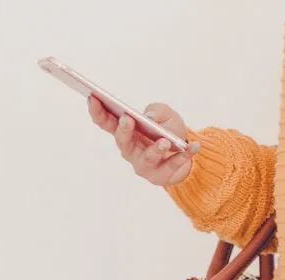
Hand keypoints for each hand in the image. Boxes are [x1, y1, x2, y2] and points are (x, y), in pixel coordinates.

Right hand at [86, 95, 200, 185]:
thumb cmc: (168, 131)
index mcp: (127, 132)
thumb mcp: (166, 114)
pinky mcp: (159, 177)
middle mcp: (131, 150)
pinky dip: (182, 157)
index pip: (108, 123)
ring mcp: (144, 165)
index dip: (98, 112)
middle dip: (124, 131)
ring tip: (165, 142)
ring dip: (155, 150)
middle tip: (127, 119)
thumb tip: (150, 117)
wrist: (184, 153)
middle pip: (123, 142)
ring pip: (146, 159)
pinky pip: (171, 167)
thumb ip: (158, 111)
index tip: (92, 98)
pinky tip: (193, 148)